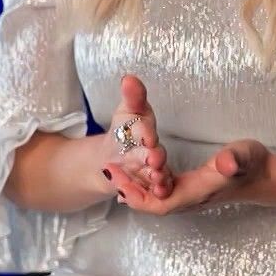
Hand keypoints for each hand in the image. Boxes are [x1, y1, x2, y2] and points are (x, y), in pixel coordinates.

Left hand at [101, 75, 173, 200]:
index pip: (147, 132)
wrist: (117, 157)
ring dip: (156, 180)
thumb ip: (132, 97)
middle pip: (157, 157)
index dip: (147, 134)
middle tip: (153, 159)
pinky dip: (141, 196)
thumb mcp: (128, 112)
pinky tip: (132, 197)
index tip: (146, 136)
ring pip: (157, 178)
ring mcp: (152, 173)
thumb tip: (129, 78)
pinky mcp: (147, 189)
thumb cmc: (129, 131)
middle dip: (156, 158)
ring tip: (155, 181)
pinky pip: (148, 195)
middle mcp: (155, 155)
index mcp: (148, 134)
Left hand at [109, 138, 274, 215]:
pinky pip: (162, 192)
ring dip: (134, 187)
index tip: (117, 179)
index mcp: (196, 192)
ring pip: (155, 198)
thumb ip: (233, 161)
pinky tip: (136, 174)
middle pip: (151, 203)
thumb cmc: (254, 164)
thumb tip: (223, 164)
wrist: (266, 176)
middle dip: (128, 190)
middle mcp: (189, 197)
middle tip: (108, 169)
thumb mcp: (244, 156)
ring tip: (115, 170)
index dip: (135, 195)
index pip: (158, 203)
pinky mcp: (192, 188)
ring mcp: (190, 194)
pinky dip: (146, 185)